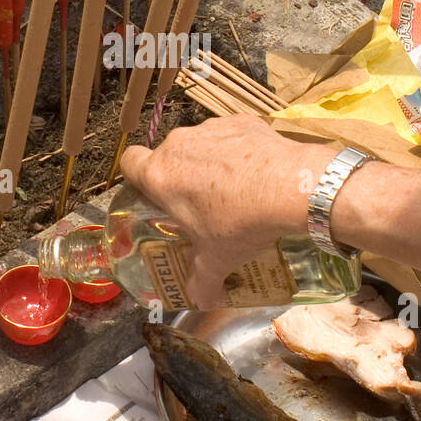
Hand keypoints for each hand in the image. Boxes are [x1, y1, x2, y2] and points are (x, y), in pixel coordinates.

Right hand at [119, 116, 326, 307]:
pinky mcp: (241, 120)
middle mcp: (179, 145)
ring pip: (200, 144)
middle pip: (167, 156)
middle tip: (200, 204)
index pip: (129, 162)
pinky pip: (231, 135)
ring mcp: (210, 128)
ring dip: (209, 162)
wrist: (290, 187)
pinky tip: (258, 172)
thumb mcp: (216, 260)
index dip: (138, 178)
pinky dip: (238, 150)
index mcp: (160, 176)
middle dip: (180, 176)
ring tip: (235, 189)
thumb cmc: (240, 223)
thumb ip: (201, 283)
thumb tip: (200, 300)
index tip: (155, 195)